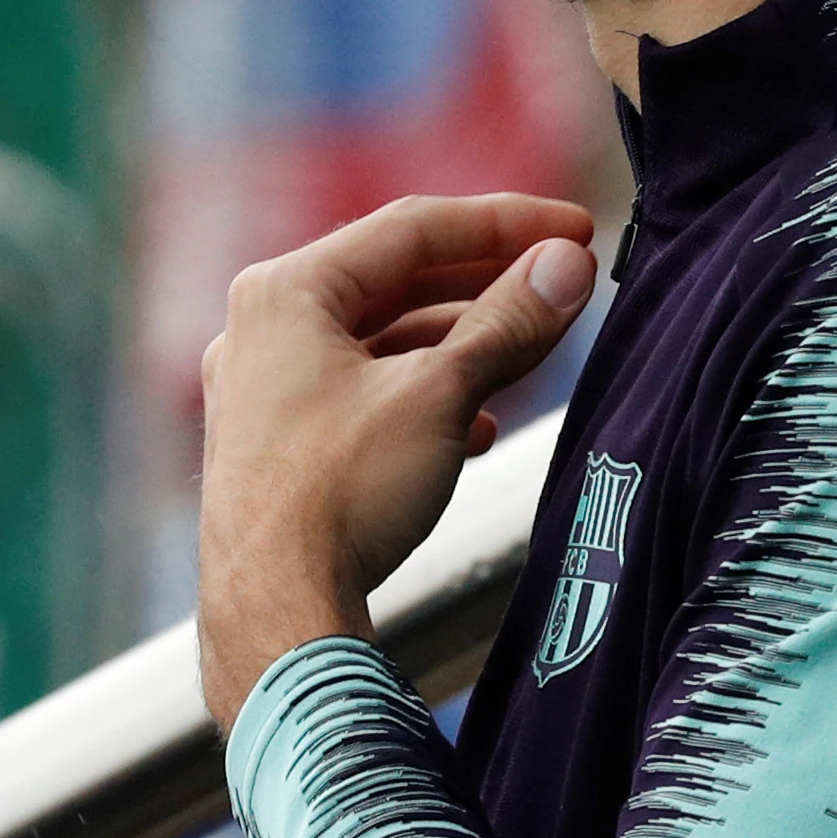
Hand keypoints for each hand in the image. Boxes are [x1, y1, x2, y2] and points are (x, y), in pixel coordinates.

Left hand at [200, 193, 600, 726]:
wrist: (276, 613)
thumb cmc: (339, 497)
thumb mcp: (439, 396)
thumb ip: (507, 323)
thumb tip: (566, 267)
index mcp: (286, 292)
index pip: (413, 229)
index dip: (506, 224)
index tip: (574, 232)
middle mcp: (262, 330)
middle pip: (395, 282)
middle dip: (486, 285)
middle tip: (559, 283)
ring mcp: (264, 391)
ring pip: (382, 344)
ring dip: (461, 347)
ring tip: (530, 354)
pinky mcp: (277, 448)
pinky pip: (364, 397)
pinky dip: (425, 399)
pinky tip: (476, 429)